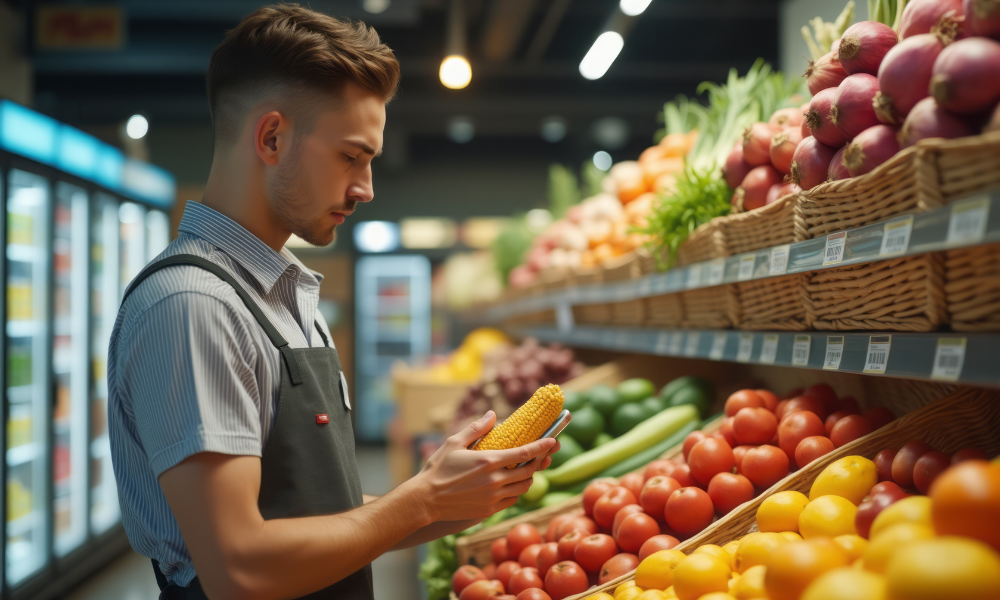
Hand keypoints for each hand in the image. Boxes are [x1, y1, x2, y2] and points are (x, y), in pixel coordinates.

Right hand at [409, 411, 556, 521]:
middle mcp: (494, 480)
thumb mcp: (454, 443)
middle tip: (544, 454)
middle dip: (540, 461)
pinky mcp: (489, 510)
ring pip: (523, 488)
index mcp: (488, 461)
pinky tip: (512, 484)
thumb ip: (476, 429)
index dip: (542, 447)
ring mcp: (493, 497)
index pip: (524, 453)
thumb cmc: (438, 469)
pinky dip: (516, 491)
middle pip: (529, 471)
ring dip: (529, 477)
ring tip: (528, 470)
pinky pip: (512, 500)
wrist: (426, 500)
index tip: (553, 440)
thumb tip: (492, 415)